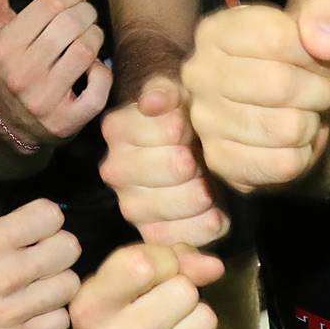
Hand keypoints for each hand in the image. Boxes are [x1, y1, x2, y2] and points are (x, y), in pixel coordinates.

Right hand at [0, 0, 111, 149]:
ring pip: (87, 51)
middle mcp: (21, 74)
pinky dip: (103, 73)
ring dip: (96, 38)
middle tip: (86, 16)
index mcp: (4, 48)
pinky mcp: (67, 121)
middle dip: (87, 14)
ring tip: (90, 37)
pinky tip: (93, 70)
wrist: (11, 122)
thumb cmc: (9, 64)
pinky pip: (100, 86)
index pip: (50, 4)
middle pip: (72, 25)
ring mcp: (44, 100)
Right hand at [0, 197, 79, 328]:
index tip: (37, 222)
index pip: (51, 215)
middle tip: (40, 249)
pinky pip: (59, 321)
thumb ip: (3, 225)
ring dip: (56, 278)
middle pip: (69, 248)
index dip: (46, 215)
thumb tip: (38, 225)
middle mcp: (4, 274)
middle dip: (56, 243)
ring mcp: (10, 309)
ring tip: (38, 278)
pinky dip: (51, 311)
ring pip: (69, 285)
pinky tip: (35, 303)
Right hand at [70, 244, 222, 328]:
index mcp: (91, 309)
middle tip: (155, 305)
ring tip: (166, 326)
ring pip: (206, 318)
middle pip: (185, 290)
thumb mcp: (115, 280)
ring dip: (192, 317)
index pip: (143, 264)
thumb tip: (214, 266)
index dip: (159, 259)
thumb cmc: (108, 318)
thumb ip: (162, 259)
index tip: (149, 272)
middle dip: (176, 290)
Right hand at [99, 77, 227, 248]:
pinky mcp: (150, 234)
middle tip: (203, 159)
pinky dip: (205, 225)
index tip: (193, 127)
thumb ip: (165, 92)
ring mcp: (130, 205)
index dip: (189, 129)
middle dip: (197, 162)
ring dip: (201, 195)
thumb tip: (150, 103)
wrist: (198, 153)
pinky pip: (181, 236)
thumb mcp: (179, 94)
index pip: (166, 130)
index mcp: (117, 129)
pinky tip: (215, 211)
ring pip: (171, 205)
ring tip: (210, 184)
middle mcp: (114, 169)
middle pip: (172, 167)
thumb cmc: (187, 120)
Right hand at [179, 0, 329, 193]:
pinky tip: (294, 140)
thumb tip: (328, 44)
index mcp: (215, 30)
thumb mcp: (324, 22)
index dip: (318, 51)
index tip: (328, 56)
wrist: (299, 108)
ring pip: (286, 128)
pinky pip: (284, 164)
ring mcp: (204, 120)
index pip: (274, 38)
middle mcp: (198, 73)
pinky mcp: (221, 161)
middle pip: (279, 85)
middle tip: (326, 90)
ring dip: (313, 123)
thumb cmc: (305, 60)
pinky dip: (304, 154)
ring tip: (307, 112)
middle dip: (321, 90)